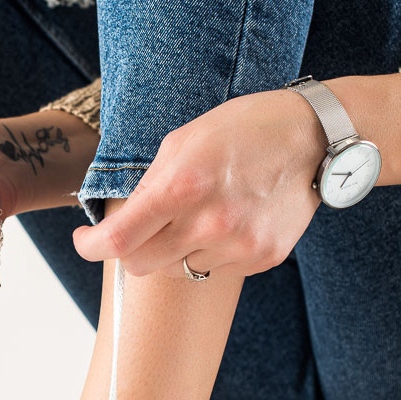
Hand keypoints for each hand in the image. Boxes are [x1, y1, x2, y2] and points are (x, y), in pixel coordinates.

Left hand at [72, 89, 324, 277]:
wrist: (315, 136)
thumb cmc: (243, 129)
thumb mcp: (182, 141)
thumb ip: (148, 185)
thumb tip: (118, 220)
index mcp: (182, 188)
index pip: (117, 241)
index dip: (89, 247)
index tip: (85, 240)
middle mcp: (209, 224)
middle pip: (141, 266)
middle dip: (131, 249)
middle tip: (143, 227)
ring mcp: (239, 246)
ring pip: (179, 270)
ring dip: (176, 250)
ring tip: (200, 214)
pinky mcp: (262, 258)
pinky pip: (215, 270)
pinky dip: (210, 252)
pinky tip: (228, 221)